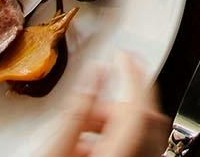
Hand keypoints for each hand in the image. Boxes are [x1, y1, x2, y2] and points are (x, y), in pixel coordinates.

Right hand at [38, 53, 168, 156]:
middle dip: (122, 101)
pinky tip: (87, 146)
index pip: (141, 104)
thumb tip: (94, 73)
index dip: (134, 72)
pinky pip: (136, 151)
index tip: (124, 54)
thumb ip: (75, 109)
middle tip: (95, 96)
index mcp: (119, 155)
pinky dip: (117, 141)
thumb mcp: (51, 148)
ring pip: (144, 136)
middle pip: (148, 120)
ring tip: (81, 129)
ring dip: (117, 122)